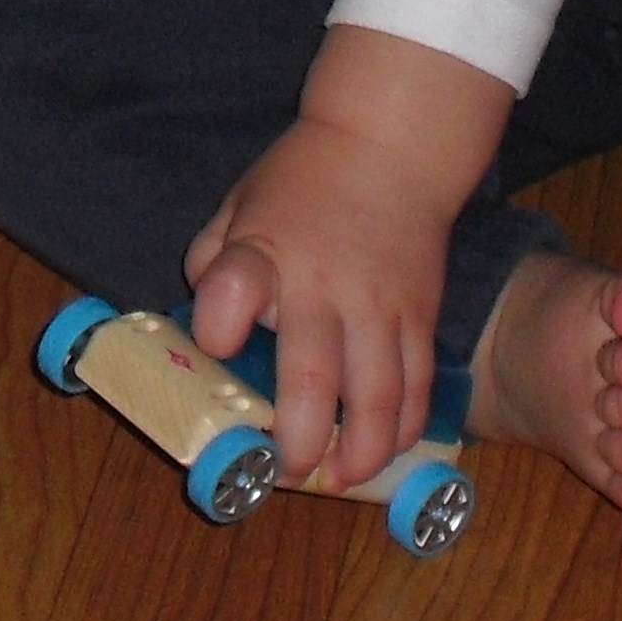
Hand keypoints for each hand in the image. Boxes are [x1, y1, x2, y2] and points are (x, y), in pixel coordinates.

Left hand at [185, 25, 516, 492]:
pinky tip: (384, 450)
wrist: (390, 144)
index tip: (218, 349)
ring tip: (337, 477)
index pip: (232, 289)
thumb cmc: (303, 179)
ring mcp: (379, 307)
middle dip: (298, 445)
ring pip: (379, 403)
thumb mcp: (240, 203)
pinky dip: (403, 431)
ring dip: (358, 456)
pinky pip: (418, 388)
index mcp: (264, 252)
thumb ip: (212, 262)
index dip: (219, 327)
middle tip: (285, 471)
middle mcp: (323, 286)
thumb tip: (200, 333)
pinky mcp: (421, 316)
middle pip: (312, 381)